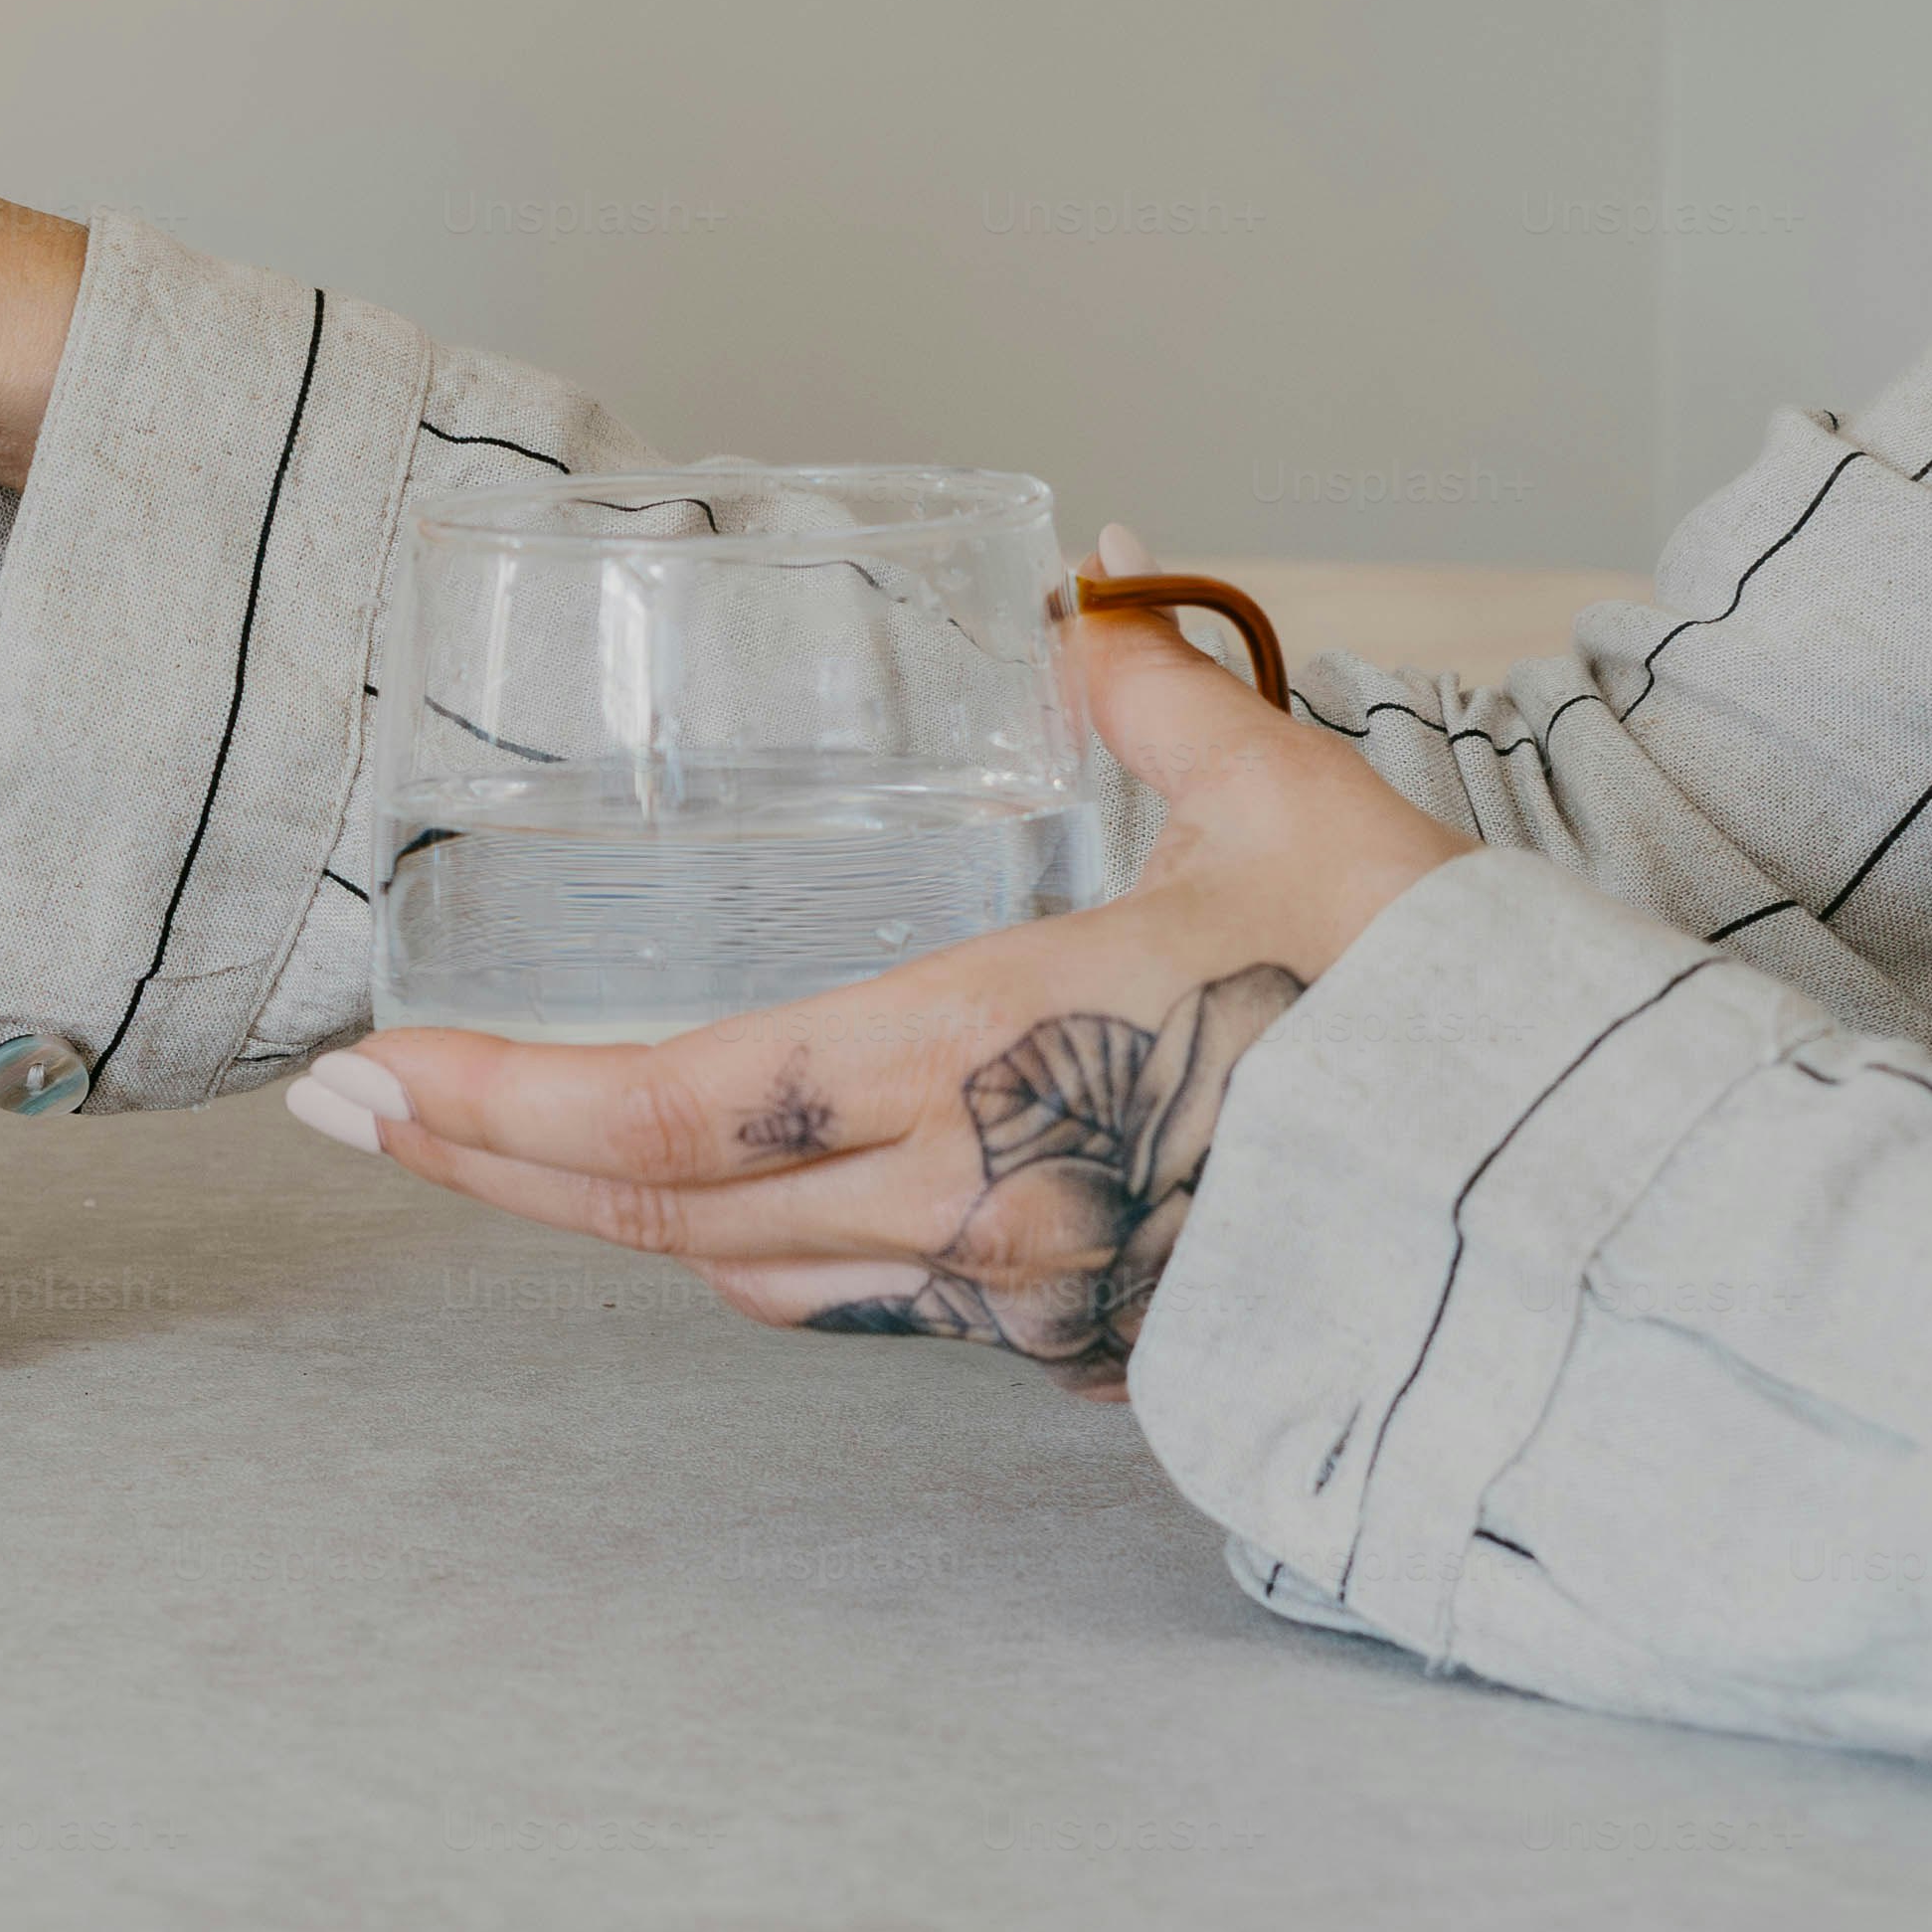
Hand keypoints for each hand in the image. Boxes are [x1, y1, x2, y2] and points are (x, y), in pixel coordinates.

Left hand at [287, 581, 1475, 1395]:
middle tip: (351, 1115)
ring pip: (741, 1271)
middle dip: (485, 1163)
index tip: (371, 1071)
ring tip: (488, 1144)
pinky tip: (697, 1193)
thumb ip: (1155, 698)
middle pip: (658, 1210)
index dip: (497, 1103)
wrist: (1579, 1211)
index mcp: (979, 1059)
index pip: (671, 1106)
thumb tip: (1092, 586)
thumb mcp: (1291, 811)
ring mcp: (1010, 1295)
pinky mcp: (1067, 1345)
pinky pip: (851, 1300)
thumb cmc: (1431, 1008)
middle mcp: (964, 1202)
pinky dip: (741, 1245)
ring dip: (599, 1214)